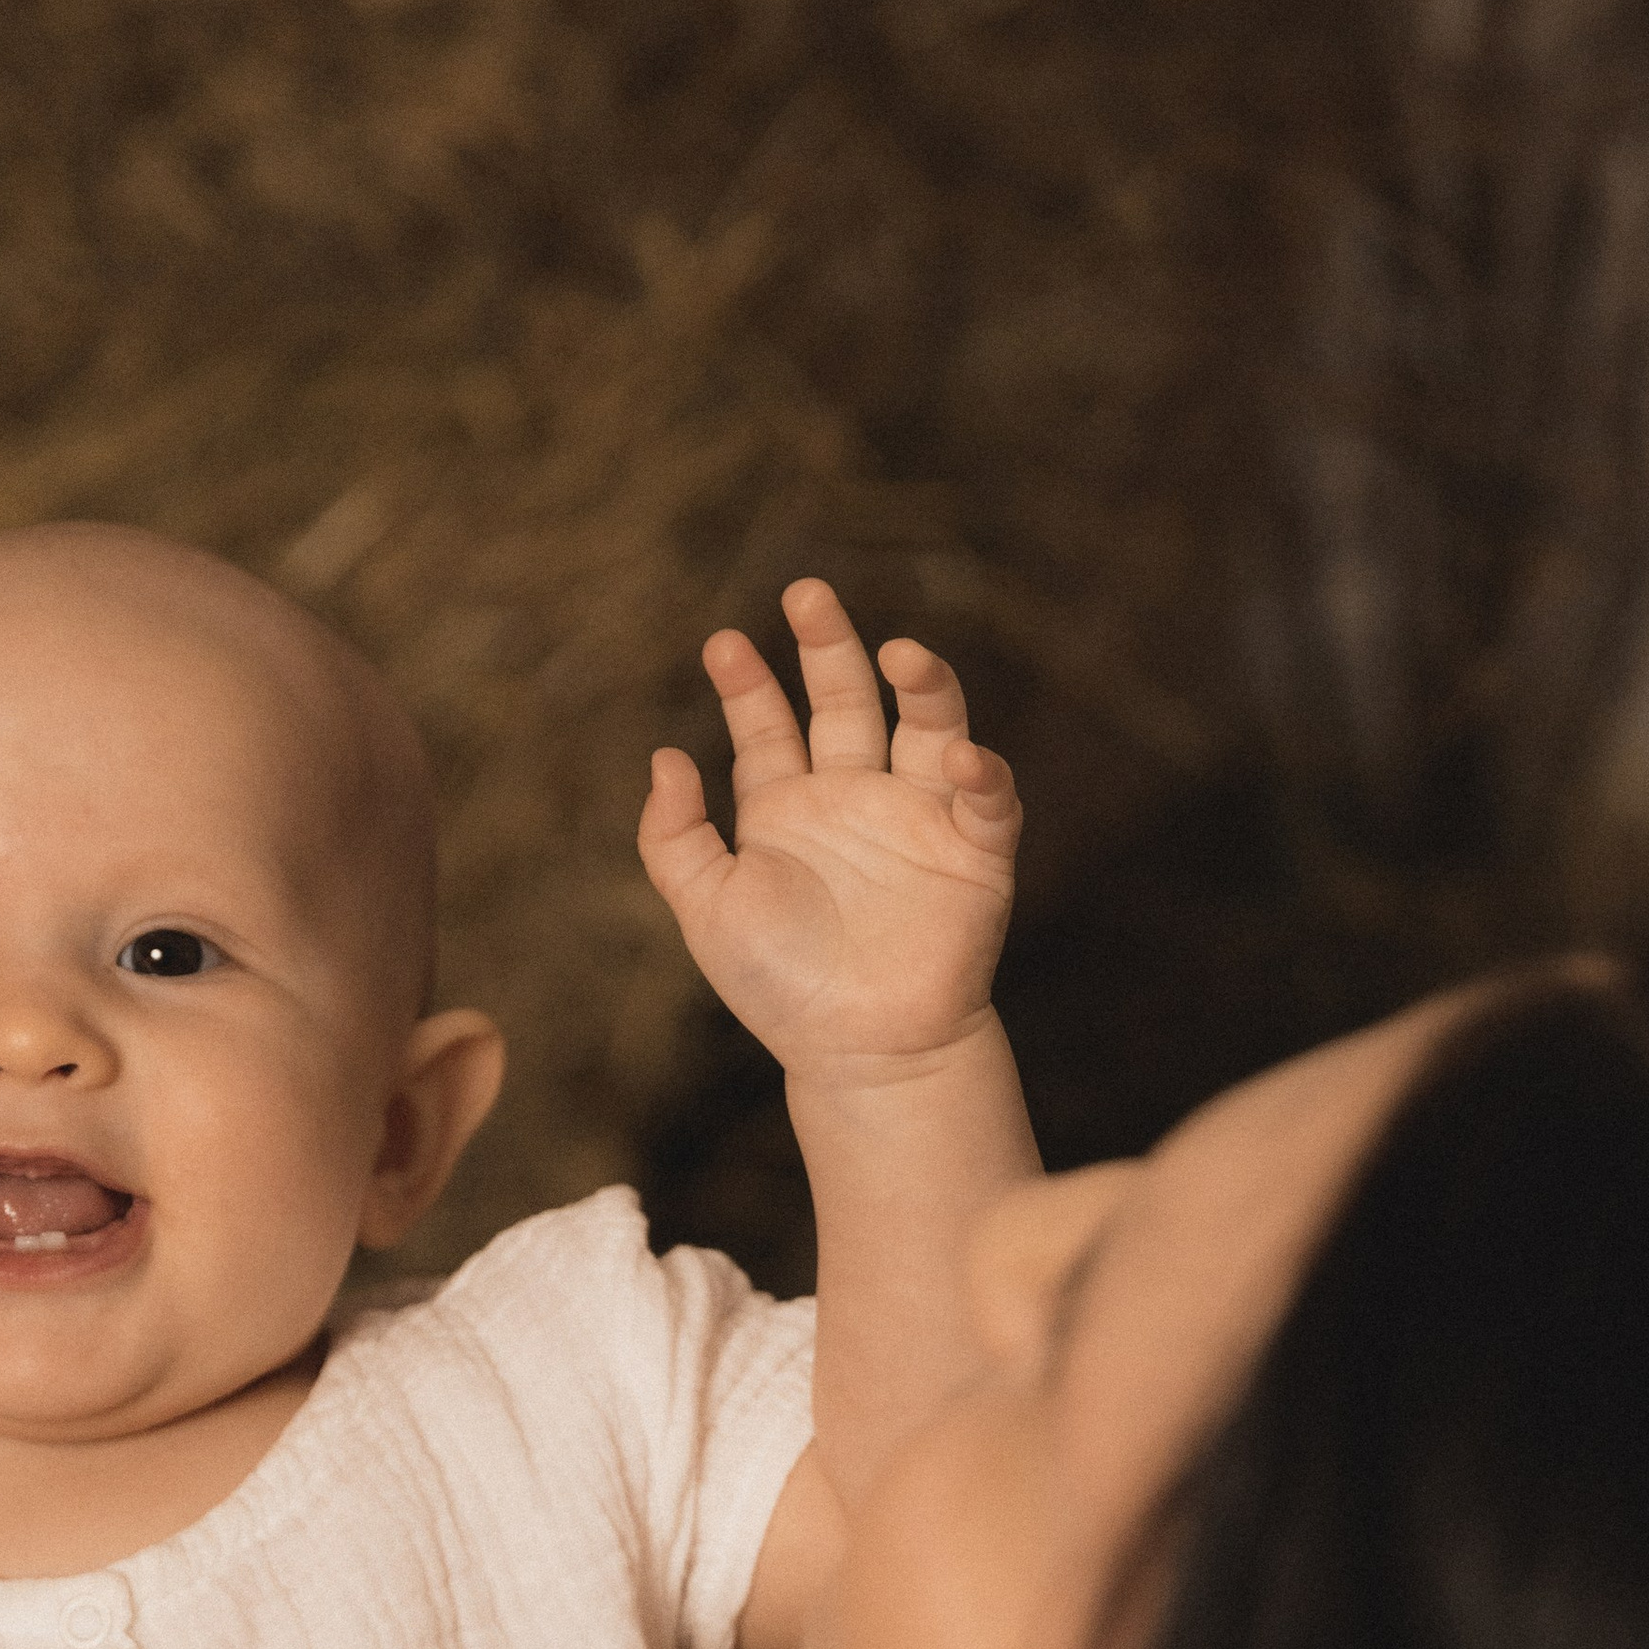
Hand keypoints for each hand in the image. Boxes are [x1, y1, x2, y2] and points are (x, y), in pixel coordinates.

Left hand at [637, 577, 1020, 1082]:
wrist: (862, 1055)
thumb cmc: (781, 987)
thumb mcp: (706, 911)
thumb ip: (673, 839)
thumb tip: (661, 756)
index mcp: (785, 810)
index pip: (766, 726)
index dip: (748, 682)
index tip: (725, 644)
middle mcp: (852, 799)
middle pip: (845, 701)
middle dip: (827, 646)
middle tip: (805, 593)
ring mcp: (915, 819)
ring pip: (927, 727)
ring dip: (921, 684)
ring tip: (898, 650)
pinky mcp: (975, 853)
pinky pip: (987, 798)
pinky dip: (983, 772)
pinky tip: (961, 756)